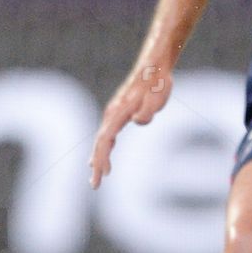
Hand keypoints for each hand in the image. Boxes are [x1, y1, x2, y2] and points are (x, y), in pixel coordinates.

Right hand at [90, 61, 172, 187]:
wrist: (154, 67)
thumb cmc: (157, 83)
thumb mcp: (157, 97)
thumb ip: (147, 110)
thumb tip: (138, 121)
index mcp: (118, 111)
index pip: (106, 139)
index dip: (103, 157)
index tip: (104, 174)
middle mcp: (112, 112)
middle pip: (100, 142)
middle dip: (96, 164)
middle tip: (94, 185)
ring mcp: (113, 113)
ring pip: (101, 140)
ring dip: (98, 158)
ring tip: (94, 176)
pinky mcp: (119, 113)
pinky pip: (106, 135)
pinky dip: (103, 149)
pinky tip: (102, 160)